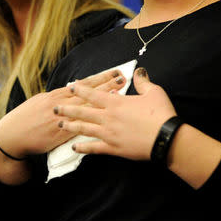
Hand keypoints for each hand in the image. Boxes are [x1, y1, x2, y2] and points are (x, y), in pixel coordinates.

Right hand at [0, 69, 125, 158]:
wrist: (11, 136)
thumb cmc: (25, 117)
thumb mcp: (40, 101)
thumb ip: (58, 96)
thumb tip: (72, 89)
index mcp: (55, 96)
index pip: (82, 85)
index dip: (99, 78)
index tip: (113, 72)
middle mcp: (60, 105)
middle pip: (88, 94)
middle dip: (106, 86)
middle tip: (122, 78)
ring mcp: (61, 120)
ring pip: (86, 108)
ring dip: (103, 101)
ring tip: (119, 93)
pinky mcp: (59, 135)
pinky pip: (79, 127)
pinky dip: (91, 122)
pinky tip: (103, 118)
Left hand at [56, 67, 175, 159]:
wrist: (166, 138)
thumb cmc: (160, 113)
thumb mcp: (153, 91)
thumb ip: (142, 82)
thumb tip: (138, 72)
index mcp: (116, 102)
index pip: (93, 94)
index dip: (80, 90)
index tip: (70, 87)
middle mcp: (108, 117)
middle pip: (83, 112)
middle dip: (67, 109)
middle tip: (55, 108)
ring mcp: (109, 134)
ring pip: (85, 129)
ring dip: (71, 126)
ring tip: (60, 125)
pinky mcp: (113, 148)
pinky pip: (94, 148)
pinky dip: (83, 148)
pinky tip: (74, 148)